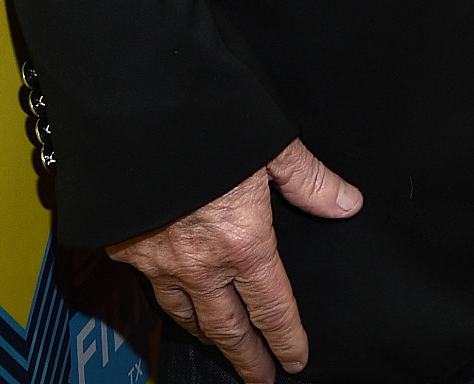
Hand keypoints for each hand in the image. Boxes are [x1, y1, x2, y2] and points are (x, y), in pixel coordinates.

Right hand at [108, 139, 361, 382]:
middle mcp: (199, 263)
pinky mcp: (126, 249)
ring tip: (223, 345)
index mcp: (242, 241)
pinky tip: (176, 301)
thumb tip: (347, 203)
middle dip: (246, 356)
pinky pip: (151, 288)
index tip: (295, 360)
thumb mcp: (272, 146)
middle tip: (259, 377)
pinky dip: (169, 302)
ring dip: (208, 334)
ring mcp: (158, 261)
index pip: (272, 306)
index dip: (286, 337)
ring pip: (185, 314)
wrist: (136, 114)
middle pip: (226, 326)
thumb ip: (309, 180)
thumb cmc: (210, 123)